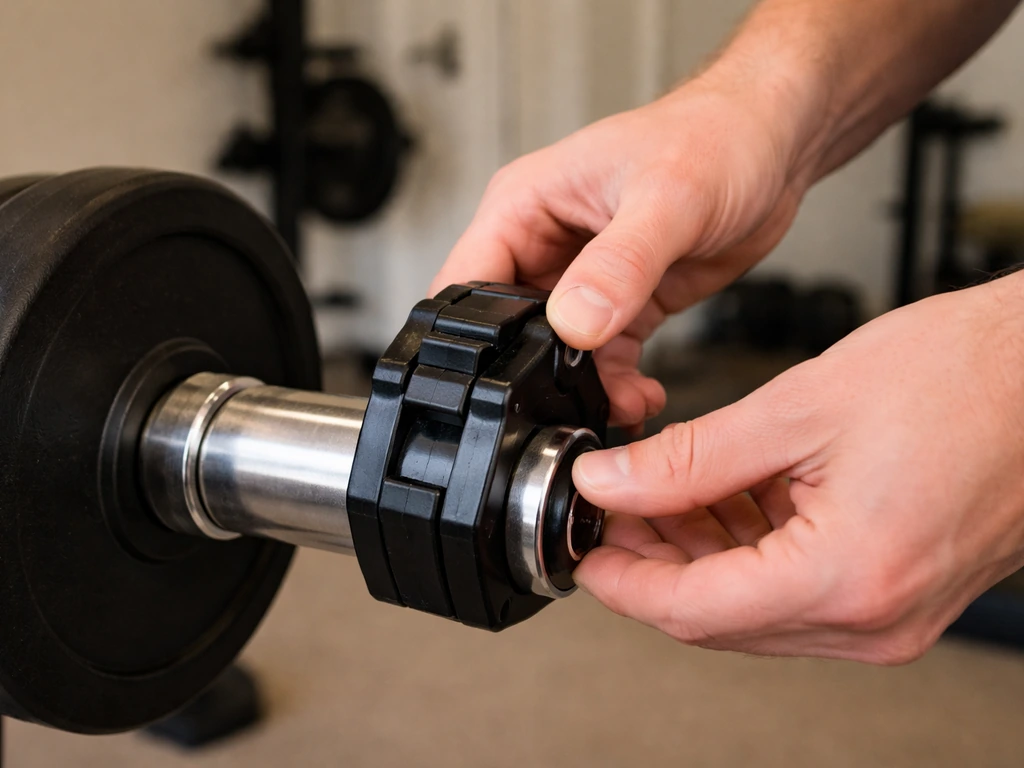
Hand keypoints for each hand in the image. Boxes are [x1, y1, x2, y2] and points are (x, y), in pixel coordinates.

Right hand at [429, 70, 824, 429]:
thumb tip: (575, 322)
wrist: (775, 146)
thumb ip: (619, 264)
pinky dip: (615, 387)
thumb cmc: (716, 136)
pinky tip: (639, 397)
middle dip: (533, 374)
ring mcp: (580, 278)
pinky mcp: (619, 303)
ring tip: (621, 403)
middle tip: (574, 398)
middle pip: (506, 331)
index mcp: (524, 205)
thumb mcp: (667, 197)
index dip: (475, 340)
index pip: (467, 283)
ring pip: (554, 355)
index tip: (507, 381)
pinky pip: (600, 360)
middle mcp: (544, 243)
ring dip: (581, 388)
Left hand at [572, 273, 1023, 663]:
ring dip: (695, 555)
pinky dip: (745, 551)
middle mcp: (872, 616)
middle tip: (612, 507)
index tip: (580, 549)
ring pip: (752, 606)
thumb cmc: (962, 377)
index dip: (619, 582)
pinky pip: (794, 591)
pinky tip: (719, 498)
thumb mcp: (797, 409)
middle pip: (716, 616)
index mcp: (846, 576)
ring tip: (658, 491)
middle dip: (651, 563)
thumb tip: (610, 483)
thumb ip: (688, 458)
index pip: (691, 610)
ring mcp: (889, 614)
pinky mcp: (896, 593)